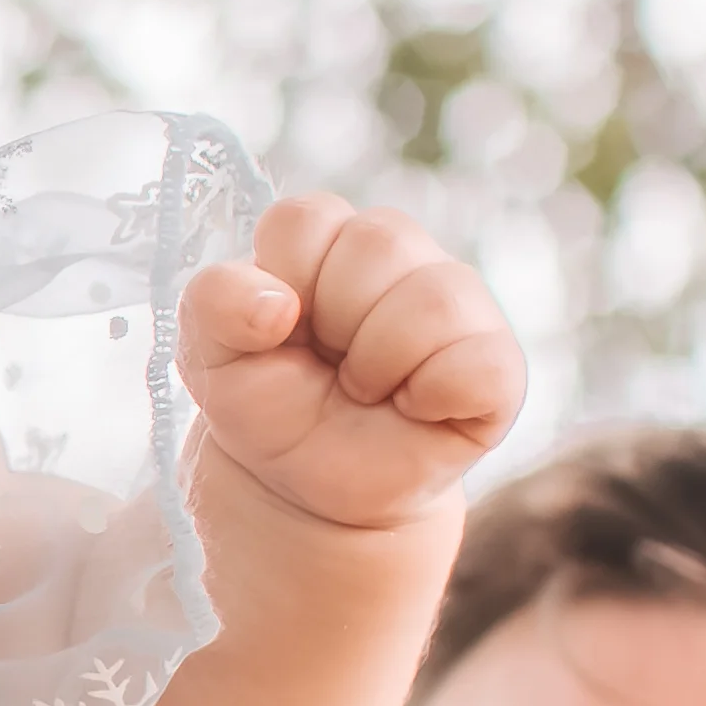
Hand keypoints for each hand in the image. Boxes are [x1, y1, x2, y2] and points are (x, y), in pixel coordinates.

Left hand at [180, 191, 525, 533]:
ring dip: (376, 361)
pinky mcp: (496, 364)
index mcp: (330, 238)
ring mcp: (458, 304)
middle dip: (332, 321)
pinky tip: (409, 409)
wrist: (305, 487)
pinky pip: (478, 361)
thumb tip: (277, 304)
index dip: (282, 280)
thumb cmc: (268, 404)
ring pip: (433, 296)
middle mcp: (402, 255)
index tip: (277, 329)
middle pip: (379, 241)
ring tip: (362, 389)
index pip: (308, 218)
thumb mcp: (209, 353)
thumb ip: (213, 302)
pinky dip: (430, 395)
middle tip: (326, 364)